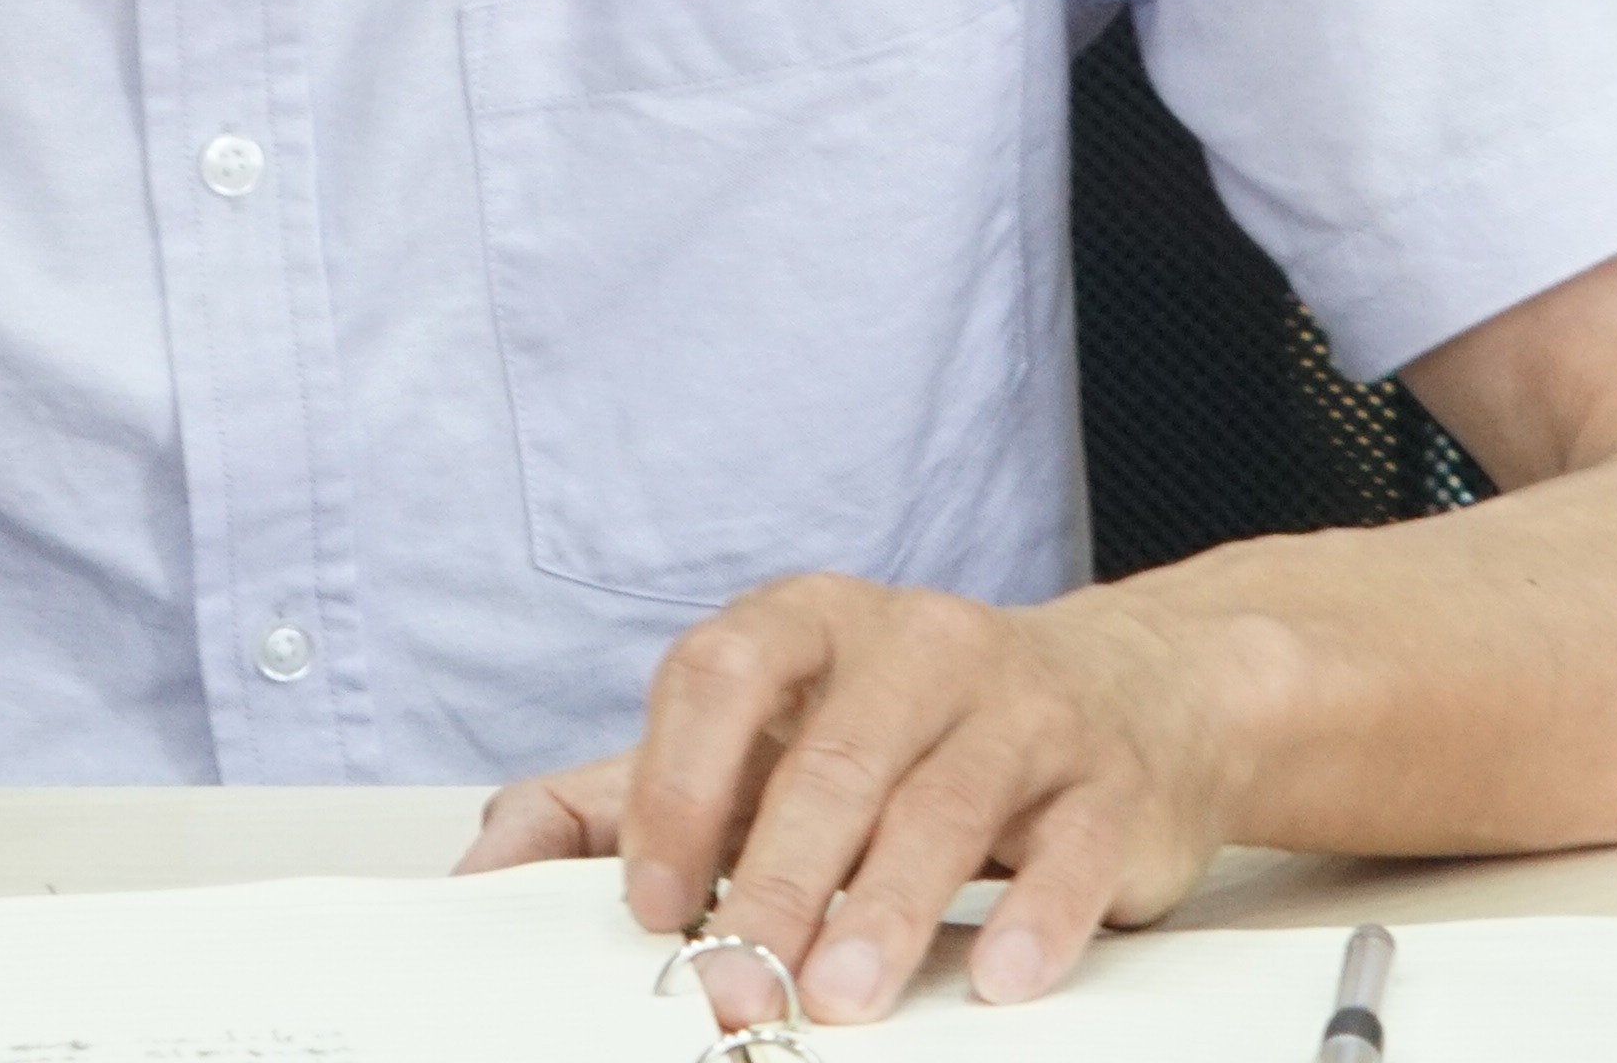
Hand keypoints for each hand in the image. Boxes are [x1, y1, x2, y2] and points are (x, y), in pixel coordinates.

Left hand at [459, 578, 1245, 1022]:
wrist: (1124, 697)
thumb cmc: (904, 732)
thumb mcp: (763, 740)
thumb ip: (628, 796)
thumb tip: (492, 860)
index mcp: (810, 623)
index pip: (722, 674)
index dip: (678, 787)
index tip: (655, 903)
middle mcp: (916, 644)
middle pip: (832, 760)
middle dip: (776, 882)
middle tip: (738, 982)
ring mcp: (1020, 706)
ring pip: (943, 805)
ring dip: (886, 911)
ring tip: (841, 993)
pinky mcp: (1108, 781)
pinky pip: (1070, 847)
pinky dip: (1034, 916)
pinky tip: (1001, 977)